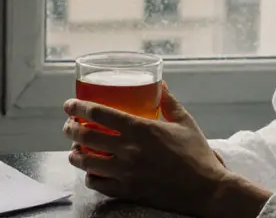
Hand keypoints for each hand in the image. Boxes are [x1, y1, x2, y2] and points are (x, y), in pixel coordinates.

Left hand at [63, 83, 270, 217]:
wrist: (207, 190)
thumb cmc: (197, 155)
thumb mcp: (185, 122)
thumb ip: (169, 102)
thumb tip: (160, 84)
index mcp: (141, 129)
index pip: (99, 114)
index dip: (79, 108)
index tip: (69, 105)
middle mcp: (129, 150)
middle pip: (86, 137)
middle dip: (71, 129)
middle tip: (68, 126)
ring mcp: (126, 173)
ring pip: (87, 162)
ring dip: (75, 154)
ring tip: (74, 150)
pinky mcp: (128, 191)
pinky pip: (98, 184)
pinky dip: (90, 176)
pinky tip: (91, 171)